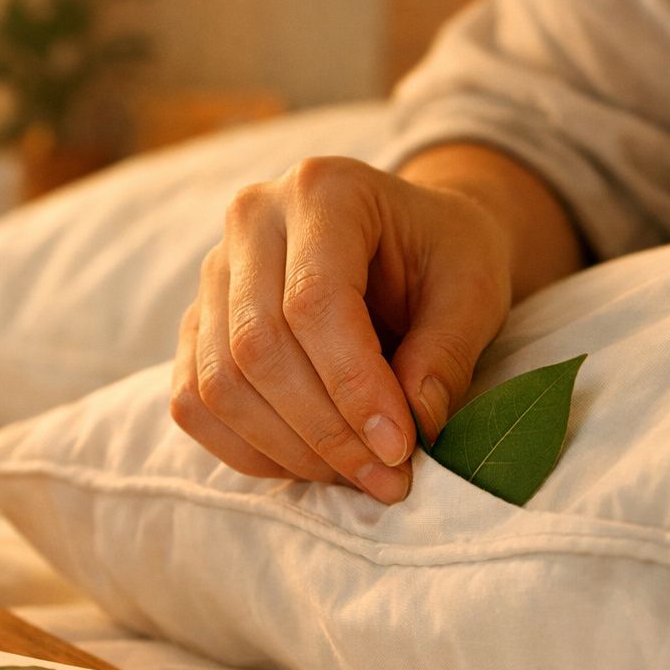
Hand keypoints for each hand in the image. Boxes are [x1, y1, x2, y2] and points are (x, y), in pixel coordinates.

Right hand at [170, 154, 519, 503]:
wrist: (409, 240)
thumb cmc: (445, 256)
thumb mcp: (474, 290)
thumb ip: (447, 353)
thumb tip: (411, 425)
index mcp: (323, 190)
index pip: (313, 301)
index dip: (353, 386)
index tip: (400, 448)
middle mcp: (251, 219)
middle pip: (256, 346)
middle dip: (323, 430)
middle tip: (386, 478)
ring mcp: (213, 271)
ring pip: (218, 382)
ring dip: (288, 449)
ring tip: (357, 475)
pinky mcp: (197, 322)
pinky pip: (194, 402)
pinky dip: (249, 450)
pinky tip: (310, 463)